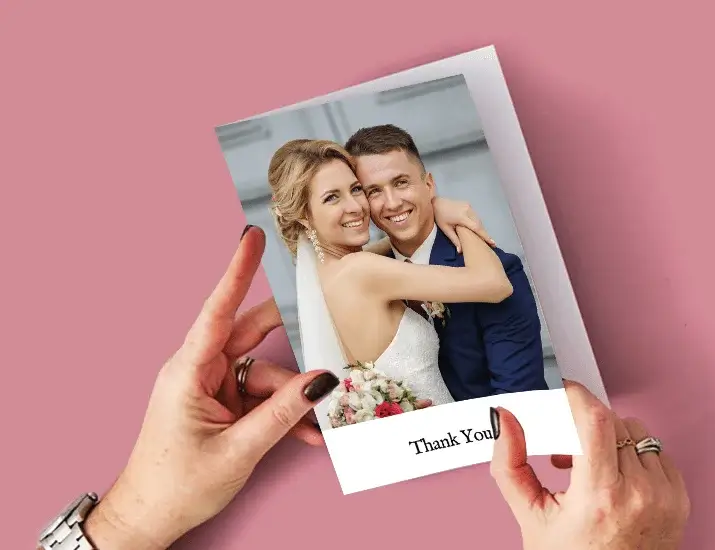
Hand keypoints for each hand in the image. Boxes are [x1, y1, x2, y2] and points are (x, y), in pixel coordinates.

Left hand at [83, 226, 340, 549]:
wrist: (151, 517)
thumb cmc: (177, 485)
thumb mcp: (238, 450)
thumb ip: (283, 413)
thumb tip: (321, 382)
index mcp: (188, 371)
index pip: (217, 310)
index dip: (237, 271)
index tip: (251, 237)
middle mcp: (200, 370)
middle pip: (251, 337)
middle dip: (289, 338)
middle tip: (323, 320)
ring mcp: (212, 387)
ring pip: (265, 374)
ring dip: (293, 399)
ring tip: (317, 425)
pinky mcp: (222, 403)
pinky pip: (261, 396)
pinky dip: (284, 413)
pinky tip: (306, 433)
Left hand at [432, 196, 494, 252]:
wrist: (436, 203)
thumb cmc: (439, 217)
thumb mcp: (446, 230)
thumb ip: (455, 240)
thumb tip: (460, 251)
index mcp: (461, 217)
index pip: (476, 228)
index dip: (485, 236)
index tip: (493, 243)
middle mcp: (467, 210)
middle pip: (479, 224)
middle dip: (484, 234)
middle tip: (489, 243)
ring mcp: (468, 206)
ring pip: (478, 219)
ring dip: (481, 228)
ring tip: (483, 237)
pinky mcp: (468, 204)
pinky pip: (475, 215)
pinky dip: (477, 222)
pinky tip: (477, 229)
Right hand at [490, 380, 689, 549]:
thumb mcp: (530, 516)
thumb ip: (509, 463)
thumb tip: (504, 420)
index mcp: (599, 497)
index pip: (594, 421)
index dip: (576, 396)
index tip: (562, 390)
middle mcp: (638, 494)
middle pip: (611, 421)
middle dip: (582, 423)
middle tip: (564, 444)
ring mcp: (664, 496)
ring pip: (634, 431)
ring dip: (607, 437)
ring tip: (587, 466)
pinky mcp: (679, 499)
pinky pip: (655, 451)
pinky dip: (631, 454)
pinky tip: (612, 477)